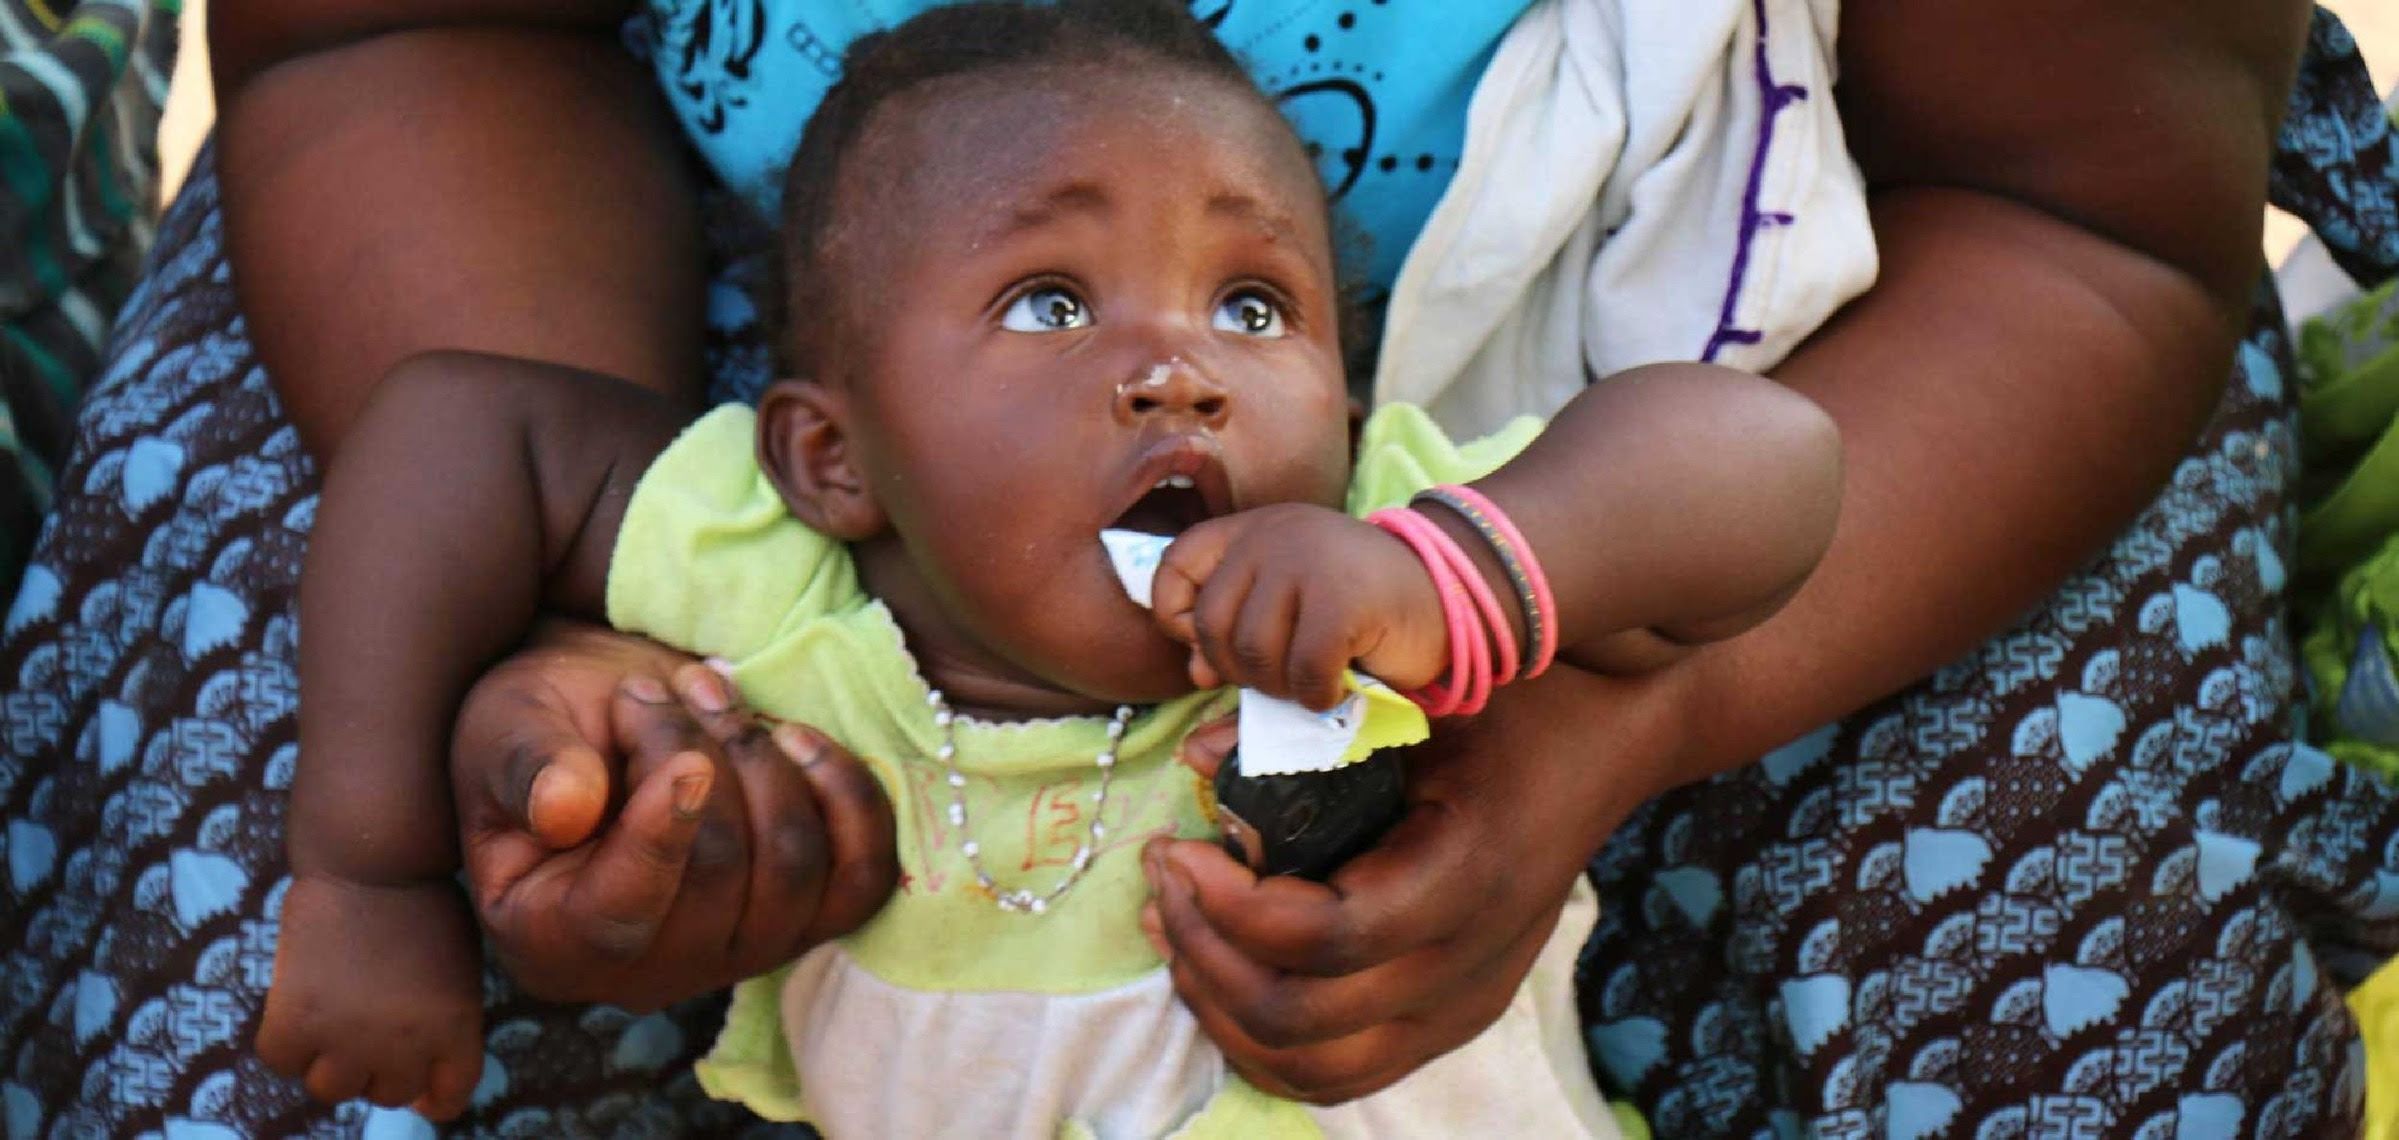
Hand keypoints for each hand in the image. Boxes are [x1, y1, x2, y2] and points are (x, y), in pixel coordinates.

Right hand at [257, 875, 484, 1118]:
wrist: (374, 858)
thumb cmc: (423, 905)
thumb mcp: (460, 972)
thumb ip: (445, 1028)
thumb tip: (425, 1100)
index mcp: (458, 1029)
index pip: (449, 1097)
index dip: (432, 1090)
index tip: (418, 1078)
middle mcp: (407, 1042)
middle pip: (386, 1095)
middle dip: (379, 1066)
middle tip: (370, 1019)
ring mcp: (349, 1035)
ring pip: (331, 1088)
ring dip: (330, 1058)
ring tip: (336, 1008)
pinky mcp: (296, 1019)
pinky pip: (282, 1059)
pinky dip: (286, 1039)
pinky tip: (301, 1001)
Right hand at [452, 620, 898, 1010]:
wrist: (617, 710)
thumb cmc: (546, 724)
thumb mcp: (508, 728)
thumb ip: (528, 766)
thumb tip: (563, 810)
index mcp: (551, 941)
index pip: (617, 920)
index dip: (660, 842)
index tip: (686, 761)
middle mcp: (651, 970)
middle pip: (721, 882)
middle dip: (707, 759)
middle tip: (670, 686)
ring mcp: (740, 951)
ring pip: (796, 874)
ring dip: (766, 763)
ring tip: (717, 694)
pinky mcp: (808, 916)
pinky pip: (862, 879)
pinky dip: (848, 799)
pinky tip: (799, 739)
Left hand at [1140, 663, 1688, 1102]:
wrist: (1619, 735)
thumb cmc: (1520, 697)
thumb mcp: (1424, 691)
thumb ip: (1312, 725)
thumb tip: (1199, 760)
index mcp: (1469, 876)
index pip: (1323, 938)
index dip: (1227, 906)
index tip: (1177, 847)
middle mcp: (1471, 961)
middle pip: (1301, 1019)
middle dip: (1204, 952)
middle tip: (1162, 878)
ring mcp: (1464, 1003)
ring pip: (1311, 1069)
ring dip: (1221, 1007)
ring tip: (1174, 925)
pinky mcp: (1451, 1018)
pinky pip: (1338, 1070)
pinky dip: (1260, 1037)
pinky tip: (1218, 965)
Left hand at [1152, 504, 1445, 708]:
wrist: (1449, 595)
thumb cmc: (1361, 614)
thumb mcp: (1289, 618)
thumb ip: (1235, 648)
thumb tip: (1194, 691)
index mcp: (1250, 531)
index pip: (1175, 565)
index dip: (1179, 618)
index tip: (1211, 650)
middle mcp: (1272, 535)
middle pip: (1211, 624)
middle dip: (1240, 670)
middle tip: (1283, 673)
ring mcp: (1307, 561)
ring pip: (1252, 652)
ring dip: (1279, 687)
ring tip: (1312, 678)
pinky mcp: (1342, 597)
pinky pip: (1302, 669)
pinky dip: (1316, 695)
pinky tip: (1338, 686)